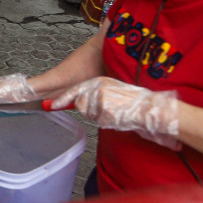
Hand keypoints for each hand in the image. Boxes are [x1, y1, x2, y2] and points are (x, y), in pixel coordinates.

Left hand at [53, 77, 179, 148]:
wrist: (150, 108)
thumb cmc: (135, 101)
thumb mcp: (114, 90)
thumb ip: (97, 94)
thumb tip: (82, 103)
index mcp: (99, 81)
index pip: (76, 90)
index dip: (63, 99)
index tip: (52, 105)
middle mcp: (97, 87)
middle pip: (80, 105)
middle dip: (89, 111)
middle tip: (108, 110)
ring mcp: (99, 98)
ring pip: (89, 114)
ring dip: (99, 116)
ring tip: (115, 112)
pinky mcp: (104, 108)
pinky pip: (99, 120)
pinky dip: (107, 121)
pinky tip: (118, 116)